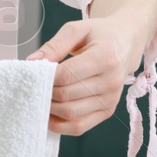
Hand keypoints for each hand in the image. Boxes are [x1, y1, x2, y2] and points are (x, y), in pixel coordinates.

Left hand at [27, 16, 141, 134]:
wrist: (125, 43)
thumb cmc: (99, 35)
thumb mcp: (76, 30)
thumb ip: (54, 46)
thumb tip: (32, 62)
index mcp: (105, 57)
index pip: (67, 75)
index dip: (46, 76)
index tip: (34, 72)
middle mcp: (111, 82)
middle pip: (66, 95)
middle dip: (44, 92)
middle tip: (33, 85)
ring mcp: (110, 100)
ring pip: (71, 114)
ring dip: (49, 109)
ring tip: (39, 97)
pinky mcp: (107, 111)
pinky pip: (79, 127)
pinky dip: (60, 125)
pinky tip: (49, 113)